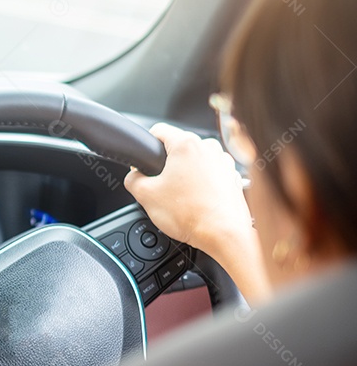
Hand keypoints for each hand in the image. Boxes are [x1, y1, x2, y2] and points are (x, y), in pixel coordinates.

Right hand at [124, 123, 251, 255]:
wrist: (223, 234)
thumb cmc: (191, 214)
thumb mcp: (145, 195)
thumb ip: (132, 179)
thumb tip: (134, 176)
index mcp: (186, 144)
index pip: (158, 130)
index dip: (146, 146)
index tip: (145, 161)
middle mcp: (209, 148)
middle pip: (178, 147)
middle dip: (167, 165)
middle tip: (162, 188)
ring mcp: (224, 162)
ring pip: (195, 161)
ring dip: (186, 174)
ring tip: (181, 198)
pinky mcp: (233, 177)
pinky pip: (211, 174)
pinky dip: (202, 184)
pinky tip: (197, 201)